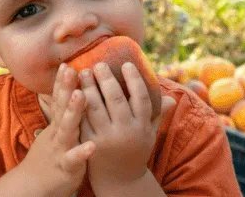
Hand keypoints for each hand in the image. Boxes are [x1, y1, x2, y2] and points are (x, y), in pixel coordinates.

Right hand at [21, 64, 95, 196]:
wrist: (31, 187)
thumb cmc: (50, 156)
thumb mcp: (54, 132)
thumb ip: (62, 114)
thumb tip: (69, 93)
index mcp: (57, 125)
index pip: (59, 99)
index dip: (62, 82)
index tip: (67, 63)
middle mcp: (57, 133)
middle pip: (61, 107)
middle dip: (66, 88)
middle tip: (72, 69)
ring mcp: (59, 148)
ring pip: (66, 129)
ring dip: (72, 111)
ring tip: (80, 94)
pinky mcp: (65, 167)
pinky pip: (73, 159)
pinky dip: (82, 152)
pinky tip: (92, 145)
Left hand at [79, 62, 174, 190]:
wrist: (119, 180)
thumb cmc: (135, 150)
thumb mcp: (149, 134)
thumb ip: (157, 114)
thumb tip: (171, 98)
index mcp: (142, 126)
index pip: (141, 98)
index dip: (134, 79)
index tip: (126, 64)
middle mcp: (125, 131)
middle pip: (115, 99)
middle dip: (106, 79)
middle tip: (98, 64)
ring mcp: (107, 138)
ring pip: (96, 108)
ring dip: (88, 87)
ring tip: (83, 72)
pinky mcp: (90, 143)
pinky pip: (83, 120)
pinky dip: (78, 104)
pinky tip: (73, 91)